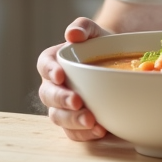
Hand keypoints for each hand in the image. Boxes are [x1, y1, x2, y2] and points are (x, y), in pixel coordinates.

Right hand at [36, 18, 111, 140]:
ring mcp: (63, 107)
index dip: (49, 71)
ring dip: (72, 120)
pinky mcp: (75, 123)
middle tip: (77, 101)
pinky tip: (100, 131)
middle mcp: (54, 86)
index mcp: (53, 62)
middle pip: (48, 95)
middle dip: (61, 100)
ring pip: (59, 117)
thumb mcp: (95, 32)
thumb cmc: (101, 45)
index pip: (44, 65)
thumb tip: (72, 34)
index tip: (60, 75)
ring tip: (91, 121)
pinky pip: (74, 133)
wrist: (117, 65)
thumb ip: (83, 27)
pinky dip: (84, 134)